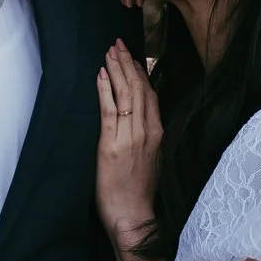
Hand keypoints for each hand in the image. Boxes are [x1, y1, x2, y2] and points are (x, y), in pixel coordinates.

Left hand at [96, 40, 161, 243]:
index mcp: (158, 134)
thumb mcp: (153, 158)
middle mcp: (148, 132)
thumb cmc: (139, 192)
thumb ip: (149, 136)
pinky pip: (109, 110)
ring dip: (117, 69)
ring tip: (110, 51)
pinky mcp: (112, 145)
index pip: (151, 94)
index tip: (133, 55)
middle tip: (118, 44)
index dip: (141, 72)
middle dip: (128, 63)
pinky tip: (101, 74)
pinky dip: (106, 89)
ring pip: (126, 95)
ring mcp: (131, 137)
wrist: (133, 216)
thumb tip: (142, 118)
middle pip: (139, 89)